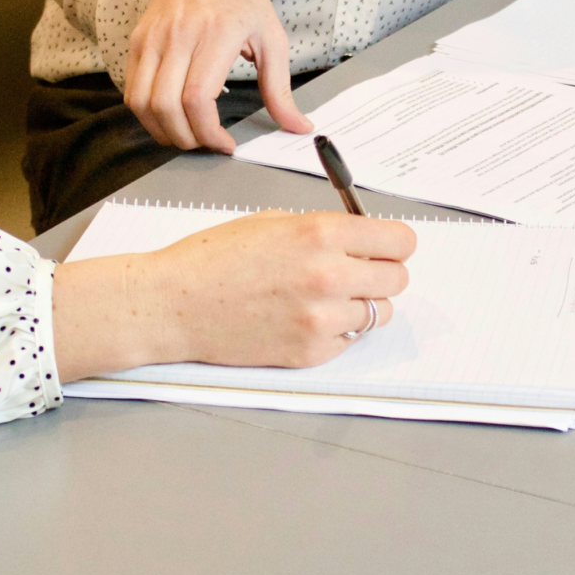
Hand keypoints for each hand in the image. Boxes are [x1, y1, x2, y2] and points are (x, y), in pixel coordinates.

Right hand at [52, 211, 415, 381]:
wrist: (174, 303)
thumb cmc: (214, 258)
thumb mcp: (273, 222)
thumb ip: (324, 229)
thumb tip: (363, 239)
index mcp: (321, 233)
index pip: (400, 241)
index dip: (394, 243)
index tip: (387, 246)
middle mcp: (329, 275)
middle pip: (397, 278)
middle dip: (381, 272)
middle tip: (357, 271)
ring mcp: (321, 319)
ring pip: (378, 313)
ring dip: (361, 304)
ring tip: (326, 297)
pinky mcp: (310, 352)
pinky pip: (350, 340)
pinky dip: (337, 331)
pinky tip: (305, 317)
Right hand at [124, 0, 312, 152]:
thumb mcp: (271, 37)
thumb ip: (280, 88)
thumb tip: (298, 126)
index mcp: (217, 33)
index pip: (197, 97)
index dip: (208, 132)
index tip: (225, 144)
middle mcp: (179, 35)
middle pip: (166, 106)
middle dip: (186, 139)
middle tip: (206, 144)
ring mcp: (153, 38)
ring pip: (142, 103)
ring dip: (162, 131)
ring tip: (187, 135)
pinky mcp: (137, 41)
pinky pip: (132, 90)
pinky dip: (147, 114)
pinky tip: (170, 118)